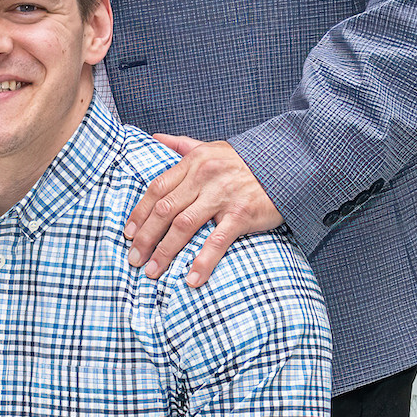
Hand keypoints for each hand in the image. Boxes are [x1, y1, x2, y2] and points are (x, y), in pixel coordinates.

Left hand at [127, 134, 282, 286]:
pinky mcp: (242, 214)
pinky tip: (192, 279)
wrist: (288, 166)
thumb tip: (156, 137)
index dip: (139, 213)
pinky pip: (216, 241)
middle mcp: (205, 176)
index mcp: (194, 162)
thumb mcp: (213, 148)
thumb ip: (183, 146)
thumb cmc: (245, 162)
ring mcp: (223, 195)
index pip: (157, 189)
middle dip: (146, 238)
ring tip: (153, 271)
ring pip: (184, 226)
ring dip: (165, 252)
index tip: (128, 234)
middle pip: (164, 210)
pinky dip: (203, 261)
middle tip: (134, 260)